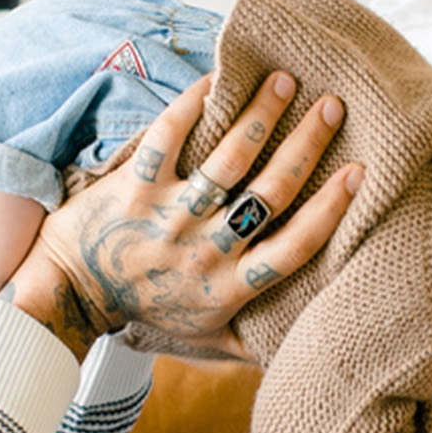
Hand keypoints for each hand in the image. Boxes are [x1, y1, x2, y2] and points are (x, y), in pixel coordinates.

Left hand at [7, 70, 361, 359]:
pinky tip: (216, 79)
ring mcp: (170, 216)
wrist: (72, 294)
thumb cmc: (147, 309)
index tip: (359, 173)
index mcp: (232, 285)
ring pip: (226, 160)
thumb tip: (296, 353)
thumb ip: (252, 343)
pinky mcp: (134, 187)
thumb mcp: (205, 336)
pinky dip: (191, 105)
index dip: (330, 209)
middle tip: (332, 107)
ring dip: (260, 116)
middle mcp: (207, 249)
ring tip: (286, 81)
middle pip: (270, 192)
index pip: (295, 246)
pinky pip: (166, 138)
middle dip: (306, 144)